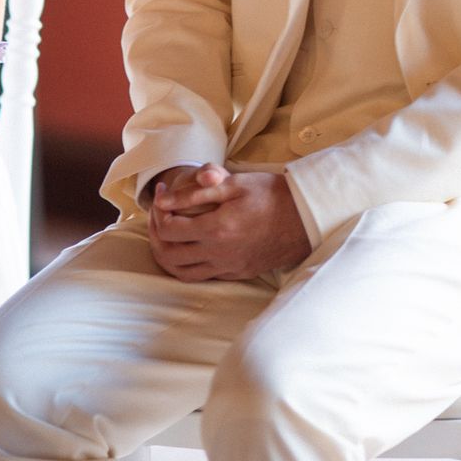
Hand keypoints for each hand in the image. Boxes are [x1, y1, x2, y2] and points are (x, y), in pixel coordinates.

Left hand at [149, 167, 312, 281]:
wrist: (306, 217)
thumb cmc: (271, 195)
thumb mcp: (234, 184)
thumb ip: (195, 192)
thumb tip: (162, 199)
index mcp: (216, 229)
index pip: (167, 229)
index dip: (157, 211)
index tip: (161, 195)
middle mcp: (219, 254)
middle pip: (167, 254)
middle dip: (155, 233)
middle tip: (158, 215)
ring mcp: (228, 267)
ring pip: (181, 272)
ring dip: (166, 254)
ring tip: (167, 234)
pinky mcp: (238, 273)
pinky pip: (201, 276)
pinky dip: (186, 264)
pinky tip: (190, 246)